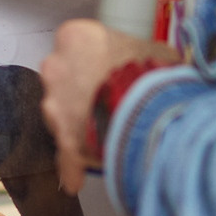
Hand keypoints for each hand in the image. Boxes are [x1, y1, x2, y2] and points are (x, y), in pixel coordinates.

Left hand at [41, 19, 176, 192]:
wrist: (155, 105)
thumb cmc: (154, 75)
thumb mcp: (158, 52)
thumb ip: (146, 54)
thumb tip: (160, 61)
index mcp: (77, 38)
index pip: (75, 49)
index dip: (93, 65)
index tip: (107, 75)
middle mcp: (57, 68)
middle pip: (63, 84)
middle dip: (81, 97)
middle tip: (107, 105)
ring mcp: (55, 106)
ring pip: (60, 120)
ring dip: (80, 129)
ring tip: (107, 136)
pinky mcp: (64, 141)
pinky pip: (65, 158)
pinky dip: (73, 169)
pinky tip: (81, 177)